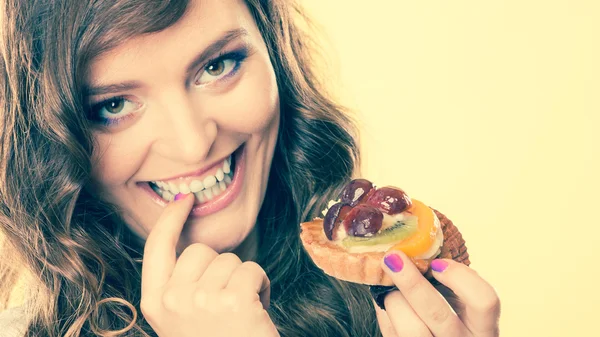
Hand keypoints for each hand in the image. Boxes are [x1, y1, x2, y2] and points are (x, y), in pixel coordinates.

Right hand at [140, 193, 279, 336]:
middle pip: (201, 250)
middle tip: (228, 303)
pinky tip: (258, 312)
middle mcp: (172, 300)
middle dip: (221, 268)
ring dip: (244, 281)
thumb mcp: (184, 317)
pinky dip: (263, 287)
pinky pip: (253, 270)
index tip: (184, 200)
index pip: (156, 248)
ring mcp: (200, 300)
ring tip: (242, 313)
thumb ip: (181, 285)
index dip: (169, 220)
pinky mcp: (232, 300)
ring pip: (231, 260)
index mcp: (154, 304)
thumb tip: (195, 245)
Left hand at [374, 251, 499, 336]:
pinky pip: (391, 332)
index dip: (461, 279)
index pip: (485, 301)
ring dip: (395, 300)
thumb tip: (416, 246)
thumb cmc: (448, 319)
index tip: (437, 263)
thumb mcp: (458, 305)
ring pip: (411, 328)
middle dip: (412, 283)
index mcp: (482, 328)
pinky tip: (386, 301)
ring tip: (390, 287)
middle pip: (438, 314)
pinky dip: (385, 312)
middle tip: (393, 257)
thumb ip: (447, 283)